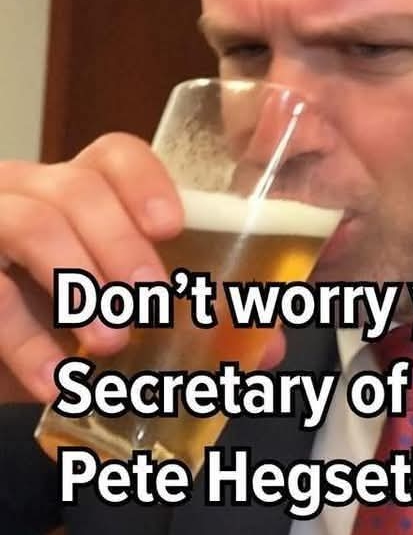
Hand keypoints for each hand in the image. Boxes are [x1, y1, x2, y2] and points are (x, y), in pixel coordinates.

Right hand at [0, 134, 182, 401]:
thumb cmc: (57, 314)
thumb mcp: (118, 311)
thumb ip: (190, 319)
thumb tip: (266, 347)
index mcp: (83, 191)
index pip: (115, 154)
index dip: (144, 182)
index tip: (173, 227)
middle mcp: (32, 193)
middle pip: (78, 187)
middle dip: (121, 243)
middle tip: (152, 299)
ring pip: (30, 222)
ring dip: (78, 281)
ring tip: (111, 339)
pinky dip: (24, 340)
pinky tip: (57, 380)